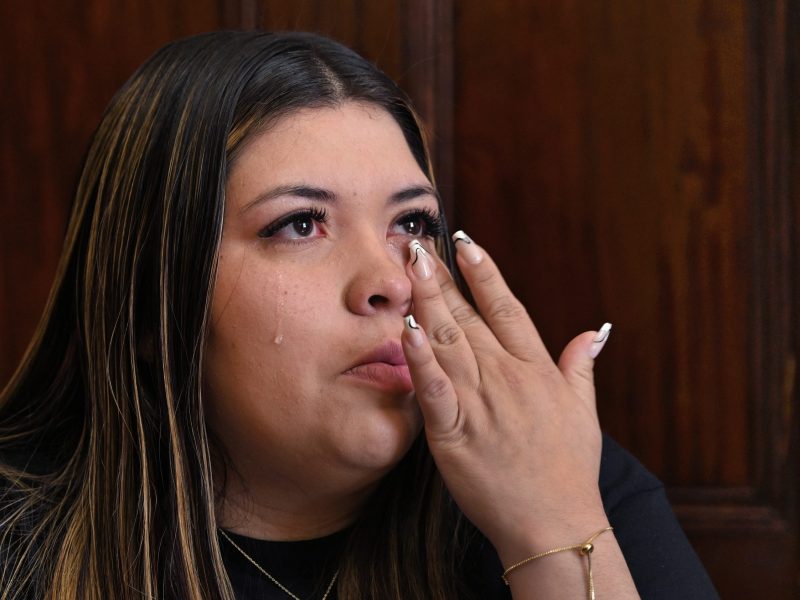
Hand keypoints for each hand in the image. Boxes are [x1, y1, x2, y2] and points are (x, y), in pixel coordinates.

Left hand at [402, 233, 612, 561]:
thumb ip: (582, 365)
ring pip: (449, 342)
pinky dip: (420, 360)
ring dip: (428, 302)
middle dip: (443, 278)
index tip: (466, 242)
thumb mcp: (583, 410)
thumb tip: (597, 329)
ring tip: (410, 268)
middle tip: (419, 244)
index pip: (507, 308)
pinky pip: (434, 390)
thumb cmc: (569, 468)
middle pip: (469, 317)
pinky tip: (406, 330)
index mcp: (535, 369)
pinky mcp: (455, 434)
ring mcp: (481, 404)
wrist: (556, 524)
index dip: (485, 273)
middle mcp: (507, 378)